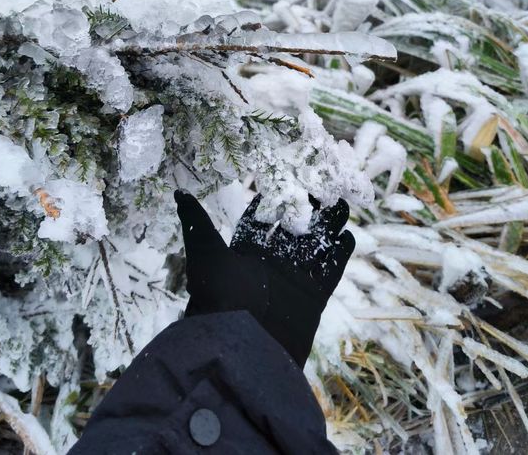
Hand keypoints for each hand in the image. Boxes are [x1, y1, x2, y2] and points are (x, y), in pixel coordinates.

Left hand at [174, 190, 354, 367]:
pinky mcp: (313, 299)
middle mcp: (270, 266)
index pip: (260, 222)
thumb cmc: (220, 302)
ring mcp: (293, 282)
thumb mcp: (206, 257)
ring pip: (315, 247)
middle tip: (324, 187)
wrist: (242, 351)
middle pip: (293, 231)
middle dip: (308, 211)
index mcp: (245, 255)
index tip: (282, 178)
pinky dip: (339, 255)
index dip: (270, 202)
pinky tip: (348, 236)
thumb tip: (179, 193)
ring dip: (329, 227)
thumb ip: (197, 224)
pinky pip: (330, 272)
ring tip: (342, 204)